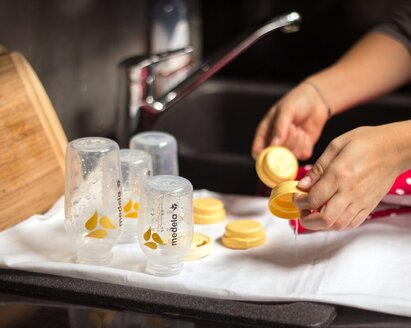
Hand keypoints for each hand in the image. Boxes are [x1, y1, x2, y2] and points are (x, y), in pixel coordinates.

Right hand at [252, 81, 329, 159]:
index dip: (264, 155)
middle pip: (276, 156)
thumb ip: (280, 127)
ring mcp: (288, 147)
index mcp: (264, 133)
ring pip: (290, 157)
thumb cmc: (297, 101)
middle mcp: (275, 142)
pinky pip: (303, 156)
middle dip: (287, 143)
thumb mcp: (286, 110)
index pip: (258, 151)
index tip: (275, 149)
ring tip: (300, 130)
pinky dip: (306, 147)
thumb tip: (274, 145)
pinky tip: (306, 136)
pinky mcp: (302, 149)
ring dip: (297, 144)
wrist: (317, 99)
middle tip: (294, 128)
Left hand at [294, 124, 408, 229]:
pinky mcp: (369, 206)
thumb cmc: (366, 142)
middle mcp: (350, 192)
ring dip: (321, 224)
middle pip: (324, 219)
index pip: (313, 199)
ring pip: (338, 225)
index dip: (299, 202)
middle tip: (302, 211)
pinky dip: (337, 224)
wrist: (395, 148)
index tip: (296, 197)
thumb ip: (318, 168)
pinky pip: (351, 224)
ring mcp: (361, 201)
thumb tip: (302, 185)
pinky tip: (331, 214)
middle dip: (307, 220)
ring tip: (314, 214)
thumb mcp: (336, 146)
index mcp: (339, 175)